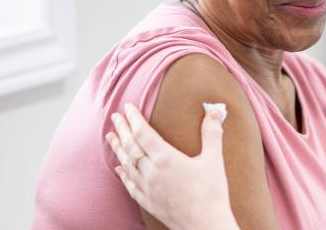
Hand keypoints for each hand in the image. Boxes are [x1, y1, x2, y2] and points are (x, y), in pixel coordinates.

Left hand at [106, 103, 237, 229]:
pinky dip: (122, 173)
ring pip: (127, 164)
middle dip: (122, 129)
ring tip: (110, 137)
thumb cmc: (211, 192)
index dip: (135, 119)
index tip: (128, 107)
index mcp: (166, 158)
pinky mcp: (148, 202)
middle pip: (131, 146)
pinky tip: (119, 168)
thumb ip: (212, 133)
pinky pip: (129, 184)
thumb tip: (215, 111)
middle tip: (115, 116)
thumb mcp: (214, 159)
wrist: (205, 225)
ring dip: (118, 148)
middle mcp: (151, 172)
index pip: (143, 133)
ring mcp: (147, 188)